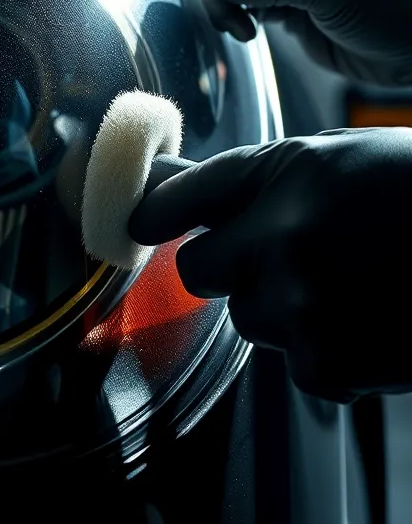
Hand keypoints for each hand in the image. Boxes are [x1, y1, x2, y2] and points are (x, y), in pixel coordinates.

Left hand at [129, 128, 411, 401]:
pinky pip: (298, 365)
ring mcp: (301, 302)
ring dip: (286, 310)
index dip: (154, 214)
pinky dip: (330, 355)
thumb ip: (247, 178)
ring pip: (250, 319)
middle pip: (197, 271)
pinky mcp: (328, 361)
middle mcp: (280, 234)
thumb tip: (163, 183)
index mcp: (282, 173)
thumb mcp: (335, 158)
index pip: (176, 199)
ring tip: (354, 285)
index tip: (146, 225)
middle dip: (229, 267)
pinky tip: (377, 322)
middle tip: (287, 257)